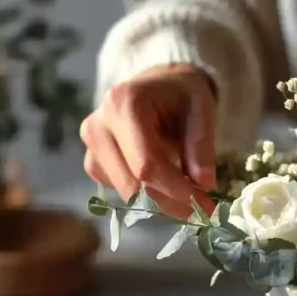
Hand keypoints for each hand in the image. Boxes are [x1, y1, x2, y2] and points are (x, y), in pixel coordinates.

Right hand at [81, 64, 217, 218]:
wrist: (157, 86)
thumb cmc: (180, 95)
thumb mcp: (201, 109)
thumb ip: (201, 145)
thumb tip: (205, 184)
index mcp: (123, 105)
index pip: (146, 164)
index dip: (176, 190)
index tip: (206, 206)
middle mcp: (97, 126)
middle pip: (133, 184)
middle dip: (170, 202)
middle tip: (201, 209)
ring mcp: (90, 147)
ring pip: (125, 193)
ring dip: (160, 202)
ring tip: (188, 195)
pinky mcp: (93, 162)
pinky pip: (120, 191)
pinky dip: (146, 196)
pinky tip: (165, 183)